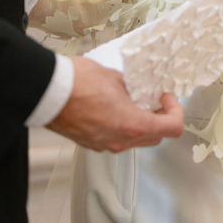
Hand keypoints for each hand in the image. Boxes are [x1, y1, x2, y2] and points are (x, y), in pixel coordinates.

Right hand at [47, 56, 183, 152]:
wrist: (47, 92)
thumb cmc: (78, 82)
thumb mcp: (115, 77)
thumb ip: (132, 87)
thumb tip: (136, 89)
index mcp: (132, 124)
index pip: (172, 128)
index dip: (175, 111)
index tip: (165, 98)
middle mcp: (121, 140)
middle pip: (155, 137)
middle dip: (159, 118)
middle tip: (153, 98)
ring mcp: (105, 145)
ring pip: (135, 140)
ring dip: (140, 123)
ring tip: (131, 101)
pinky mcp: (91, 143)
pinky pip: (116, 139)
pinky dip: (121, 126)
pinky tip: (112, 108)